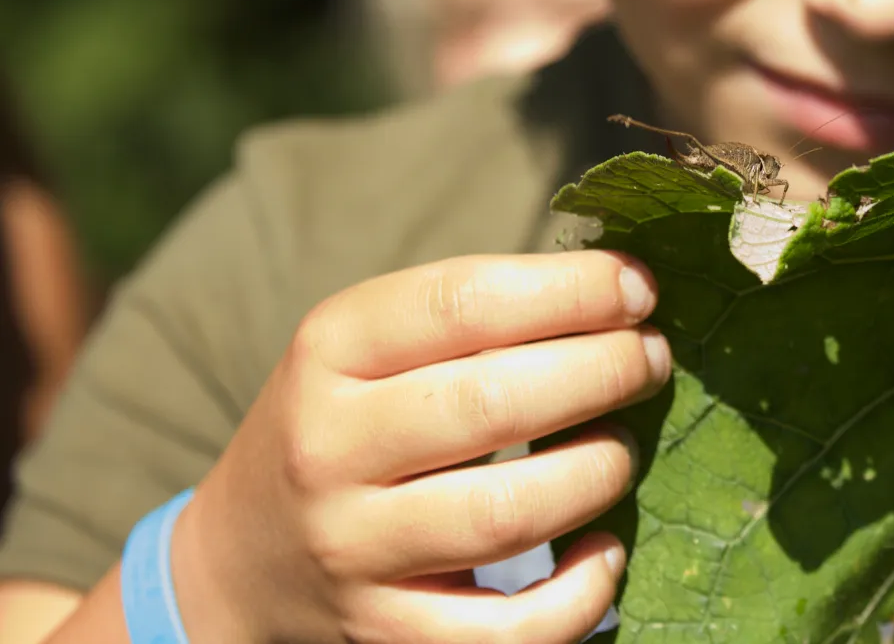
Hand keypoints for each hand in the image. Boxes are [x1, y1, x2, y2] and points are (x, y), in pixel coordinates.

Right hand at [170, 251, 671, 643]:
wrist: (241, 556)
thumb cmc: (349, 421)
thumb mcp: (373, 345)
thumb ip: (477, 312)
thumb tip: (625, 285)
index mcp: (330, 350)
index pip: (463, 302)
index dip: (571, 289)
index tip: (638, 287)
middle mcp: (329, 448)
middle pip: (494, 402)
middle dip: (604, 371)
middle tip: (650, 359)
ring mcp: (353, 551)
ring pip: (508, 515)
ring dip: (597, 471)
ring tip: (620, 445)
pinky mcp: (387, 636)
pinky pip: (510, 631)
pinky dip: (581, 592)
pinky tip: (603, 550)